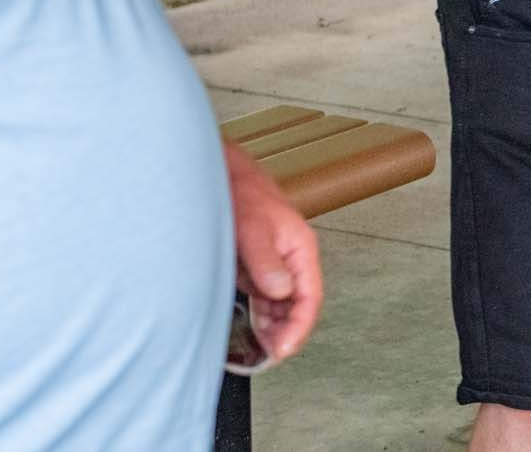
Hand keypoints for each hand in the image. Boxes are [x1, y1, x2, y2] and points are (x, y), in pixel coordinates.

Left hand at [224, 143, 322, 364]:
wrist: (219, 173)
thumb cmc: (239, 192)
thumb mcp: (251, 228)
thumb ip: (266, 262)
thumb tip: (281, 292)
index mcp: (299, 247)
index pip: (310, 295)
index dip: (300, 326)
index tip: (284, 348)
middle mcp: (290, 257)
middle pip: (298, 303)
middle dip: (287, 332)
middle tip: (268, 356)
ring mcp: (273, 261)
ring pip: (281, 303)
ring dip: (274, 326)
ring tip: (259, 349)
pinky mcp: (256, 264)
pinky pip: (265, 296)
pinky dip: (262, 315)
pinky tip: (252, 328)